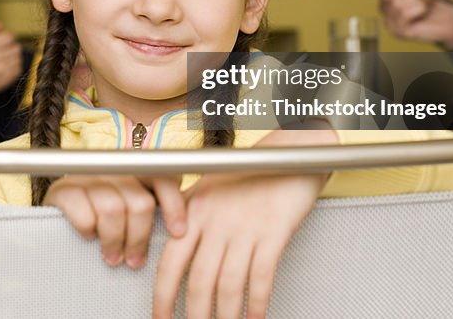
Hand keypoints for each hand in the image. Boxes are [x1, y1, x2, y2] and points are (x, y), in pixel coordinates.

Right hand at [0, 23, 23, 96]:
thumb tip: (0, 25)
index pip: (8, 37)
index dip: (9, 37)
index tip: (7, 38)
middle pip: (16, 47)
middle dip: (12, 46)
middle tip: (7, 49)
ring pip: (18, 57)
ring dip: (14, 56)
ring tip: (5, 58)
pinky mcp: (6, 79)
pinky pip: (18, 67)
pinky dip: (14, 66)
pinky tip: (6, 67)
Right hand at [44, 175, 185, 269]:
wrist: (56, 217)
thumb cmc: (104, 219)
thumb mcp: (131, 210)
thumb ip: (154, 211)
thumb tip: (184, 233)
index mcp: (135, 170)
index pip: (164, 178)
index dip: (174, 205)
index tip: (179, 233)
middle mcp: (113, 167)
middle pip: (140, 202)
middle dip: (139, 237)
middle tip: (135, 261)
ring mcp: (88, 176)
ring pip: (113, 209)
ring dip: (114, 241)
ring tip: (112, 258)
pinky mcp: (63, 189)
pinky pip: (84, 213)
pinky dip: (88, 230)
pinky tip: (88, 237)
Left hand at [152, 129, 335, 318]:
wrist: (291, 151)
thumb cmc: (251, 170)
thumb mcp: (210, 187)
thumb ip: (190, 216)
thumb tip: (173, 247)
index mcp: (195, 210)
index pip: (170, 260)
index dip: (162, 295)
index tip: (160, 316)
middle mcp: (216, 220)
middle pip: (199, 279)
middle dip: (194, 314)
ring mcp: (245, 227)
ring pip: (228, 284)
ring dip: (225, 314)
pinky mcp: (274, 233)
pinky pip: (262, 276)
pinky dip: (257, 302)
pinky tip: (254, 317)